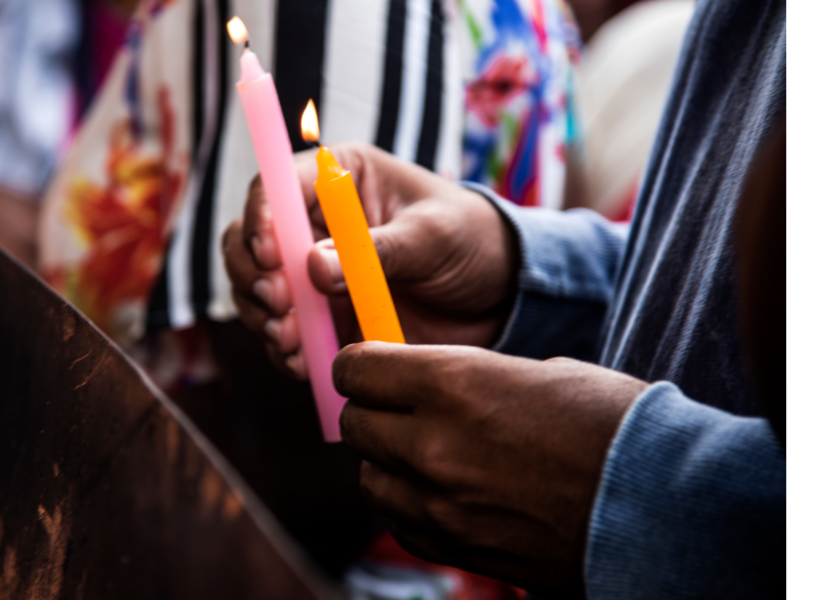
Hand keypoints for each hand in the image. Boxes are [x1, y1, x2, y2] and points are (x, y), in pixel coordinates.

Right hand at [222, 142, 517, 378]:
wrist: (498, 295)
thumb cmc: (470, 241)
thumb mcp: (434, 236)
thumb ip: (378, 250)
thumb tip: (312, 268)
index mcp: (337, 180)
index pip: (277, 187)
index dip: (263, 218)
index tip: (271, 255)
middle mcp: (313, 224)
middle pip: (249, 242)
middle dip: (254, 276)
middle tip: (279, 304)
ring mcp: (312, 276)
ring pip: (256, 292)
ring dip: (264, 318)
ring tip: (291, 338)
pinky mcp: (320, 318)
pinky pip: (284, 335)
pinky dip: (286, 350)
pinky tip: (302, 361)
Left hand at [335, 342, 647, 596]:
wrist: (662, 505)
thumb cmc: (612, 424)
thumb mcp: (534, 371)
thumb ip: (464, 378)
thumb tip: (427, 385)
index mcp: (454, 383)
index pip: (356, 370)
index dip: (360, 365)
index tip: (370, 366)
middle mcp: (434, 445)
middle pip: (355, 425)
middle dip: (371, 411)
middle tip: (399, 407)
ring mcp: (442, 505)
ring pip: (368, 478)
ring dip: (385, 461)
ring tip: (421, 451)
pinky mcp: (456, 549)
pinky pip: (397, 523)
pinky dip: (406, 504)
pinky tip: (437, 491)